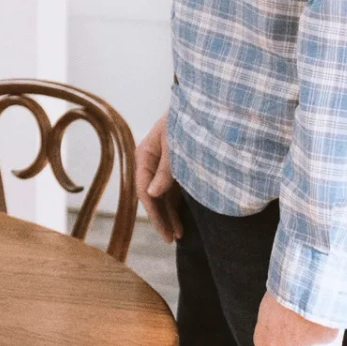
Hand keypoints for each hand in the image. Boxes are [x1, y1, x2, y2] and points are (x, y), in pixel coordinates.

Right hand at [134, 118, 183, 242]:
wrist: (202, 106)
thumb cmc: (186, 121)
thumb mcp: (176, 144)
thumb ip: (166, 169)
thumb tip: (152, 194)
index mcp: (144, 155)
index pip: (144, 189)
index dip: (153, 213)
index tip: (165, 231)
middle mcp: (150, 162)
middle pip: (152, 196)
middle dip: (161, 218)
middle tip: (171, 239)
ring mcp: (162, 165)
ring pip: (162, 195)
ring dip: (169, 214)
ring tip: (179, 235)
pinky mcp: (175, 167)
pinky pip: (172, 190)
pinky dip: (176, 205)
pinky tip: (182, 219)